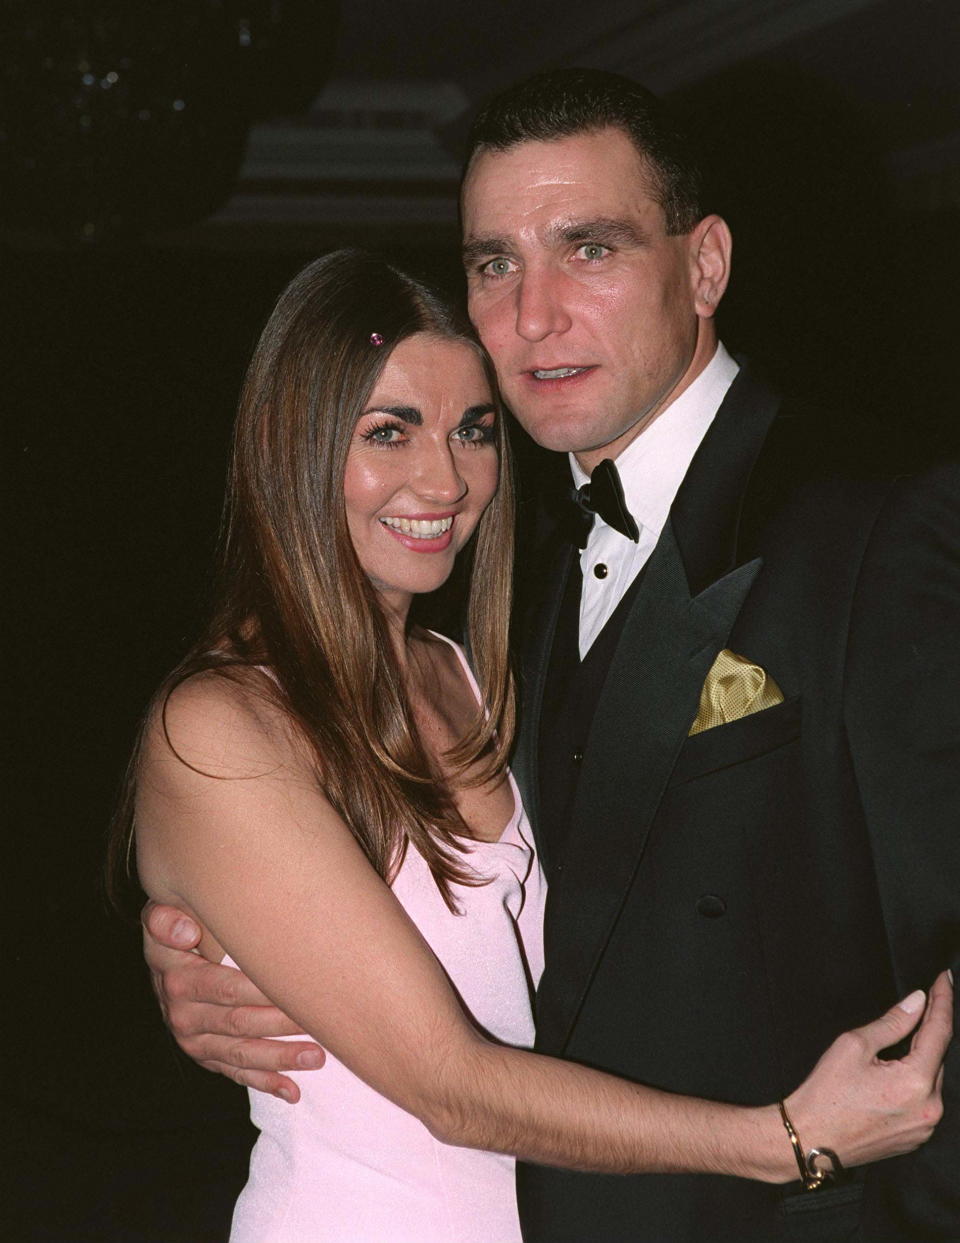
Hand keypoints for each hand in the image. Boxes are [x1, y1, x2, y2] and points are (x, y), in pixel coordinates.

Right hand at [142, 900, 325, 1101]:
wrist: (163, 957)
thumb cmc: (176, 927)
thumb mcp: (161, 916)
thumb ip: (166, 921)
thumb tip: (187, 934)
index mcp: (180, 981)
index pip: (228, 990)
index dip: (263, 993)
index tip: (298, 991)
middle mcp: (185, 1016)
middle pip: (240, 1024)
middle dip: (282, 1027)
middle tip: (322, 1025)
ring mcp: (195, 1040)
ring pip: (242, 1054)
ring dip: (280, 1059)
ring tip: (317, 1058)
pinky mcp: (206, 1055)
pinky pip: (236, 1073)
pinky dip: (265, 1083)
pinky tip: (292, 1091)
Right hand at [781, 970, 951, 1178]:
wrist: (809, 1139)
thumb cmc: (825, 1092)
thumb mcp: (854, 1045)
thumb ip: (892, 1022)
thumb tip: (918, 1002)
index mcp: (916, 1082)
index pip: (940, 1032)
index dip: (943, 1001)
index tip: (944, 979)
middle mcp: (930, 1108)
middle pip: (938, 1056)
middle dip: (929, 1029)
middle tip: (922, 1002)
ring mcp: (925, 1128)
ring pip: (932, 1078)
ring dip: (922, 1056)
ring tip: (904, 1038)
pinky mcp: (916, 1138)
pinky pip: (925, 1100)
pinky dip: (916, 1080)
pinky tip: (896, 1070)